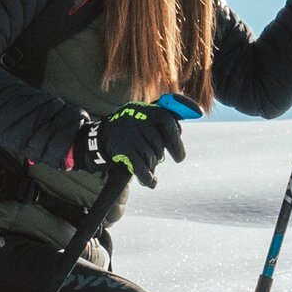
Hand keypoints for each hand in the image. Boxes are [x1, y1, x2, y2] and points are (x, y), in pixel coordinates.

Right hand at [69, 100, 190, 188]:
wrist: (97, 140)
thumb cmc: (128, 131)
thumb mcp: (142, 117)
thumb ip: (163, 118)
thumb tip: (190, 117)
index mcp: (143, 109)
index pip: (167, 118)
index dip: (179, 131)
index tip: (194, 124)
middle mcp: (136, 118)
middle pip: (161, 140)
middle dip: (174, 149)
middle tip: (180, 158)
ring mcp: (128, 133)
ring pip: (152, 155)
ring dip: (153, 163)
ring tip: (149, 164)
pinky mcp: (122, 149)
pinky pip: (141, 167)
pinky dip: (147, 177)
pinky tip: (151, 183)